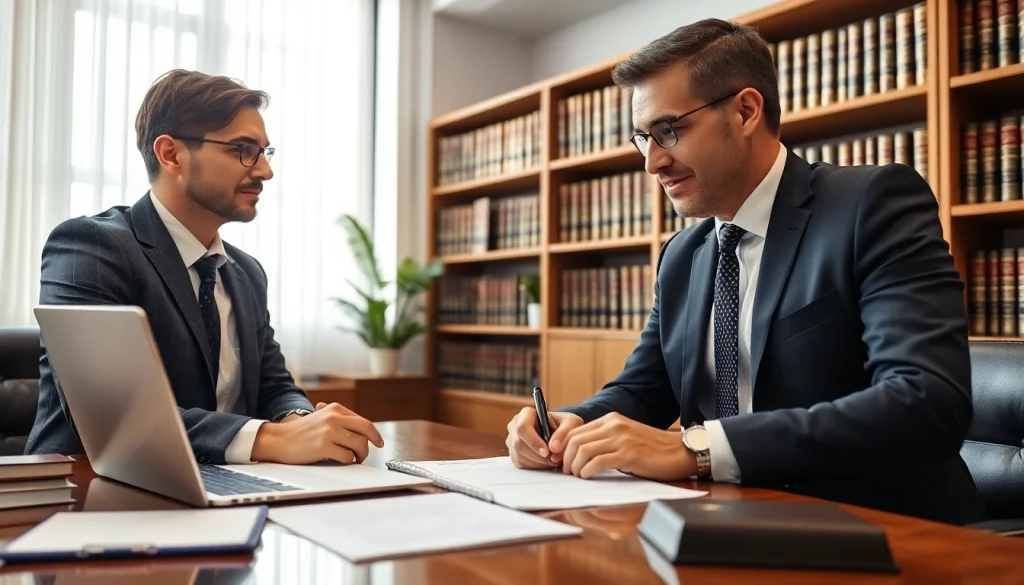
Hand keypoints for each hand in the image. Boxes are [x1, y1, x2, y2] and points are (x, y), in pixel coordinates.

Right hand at [252, 402, 383, 464]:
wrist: (278, 439)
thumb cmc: (299, 432)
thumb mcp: (320, 417)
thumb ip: (339, 420)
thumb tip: (361, 430)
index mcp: (335, 409)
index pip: (363, 421)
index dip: (373, 433)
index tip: (378, 441)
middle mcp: (334, 417)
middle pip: (366, 429)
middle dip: (374, 442)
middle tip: (373, 450)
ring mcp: (329, 431)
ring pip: (359, 444)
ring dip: (360, 455)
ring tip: (354, 459)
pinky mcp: (323, 446)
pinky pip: (347, 457)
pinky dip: (347, 461)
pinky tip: (340, 461)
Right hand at [506, 407, 582, 468]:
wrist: (561, 433)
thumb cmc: (565, 424)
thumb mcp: (571, 423)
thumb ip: (564, 433)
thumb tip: (553, 447)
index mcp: (526, 413)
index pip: (522, 427)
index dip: (533, 441)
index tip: (547, 452)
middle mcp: (515, 425)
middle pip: (518, 444)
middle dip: (537, 456)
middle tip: (554, 460)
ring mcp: (512, 440)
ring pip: (519, 456)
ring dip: (538, 462)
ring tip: (553, 461)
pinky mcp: (514, 453)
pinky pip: (521, 464)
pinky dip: (535, 466)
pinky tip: (546, 463)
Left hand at [560, 412, 696, 480]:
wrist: (679, 451)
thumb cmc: (652, 449)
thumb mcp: (625, 437)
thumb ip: (605, 439)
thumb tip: (579, 453)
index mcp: (611, 419)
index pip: (576, 431)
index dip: (564, 447)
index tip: (562, 461)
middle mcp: (614, 425)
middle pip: (575, 440)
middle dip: (566, 458)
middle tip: (567, 472)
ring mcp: (621, 439)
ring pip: (583, 451)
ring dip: (575, 467)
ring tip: (578, 475)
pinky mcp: (628, 455)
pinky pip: (597, 462)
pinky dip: (587, 471)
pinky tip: (589, 476)